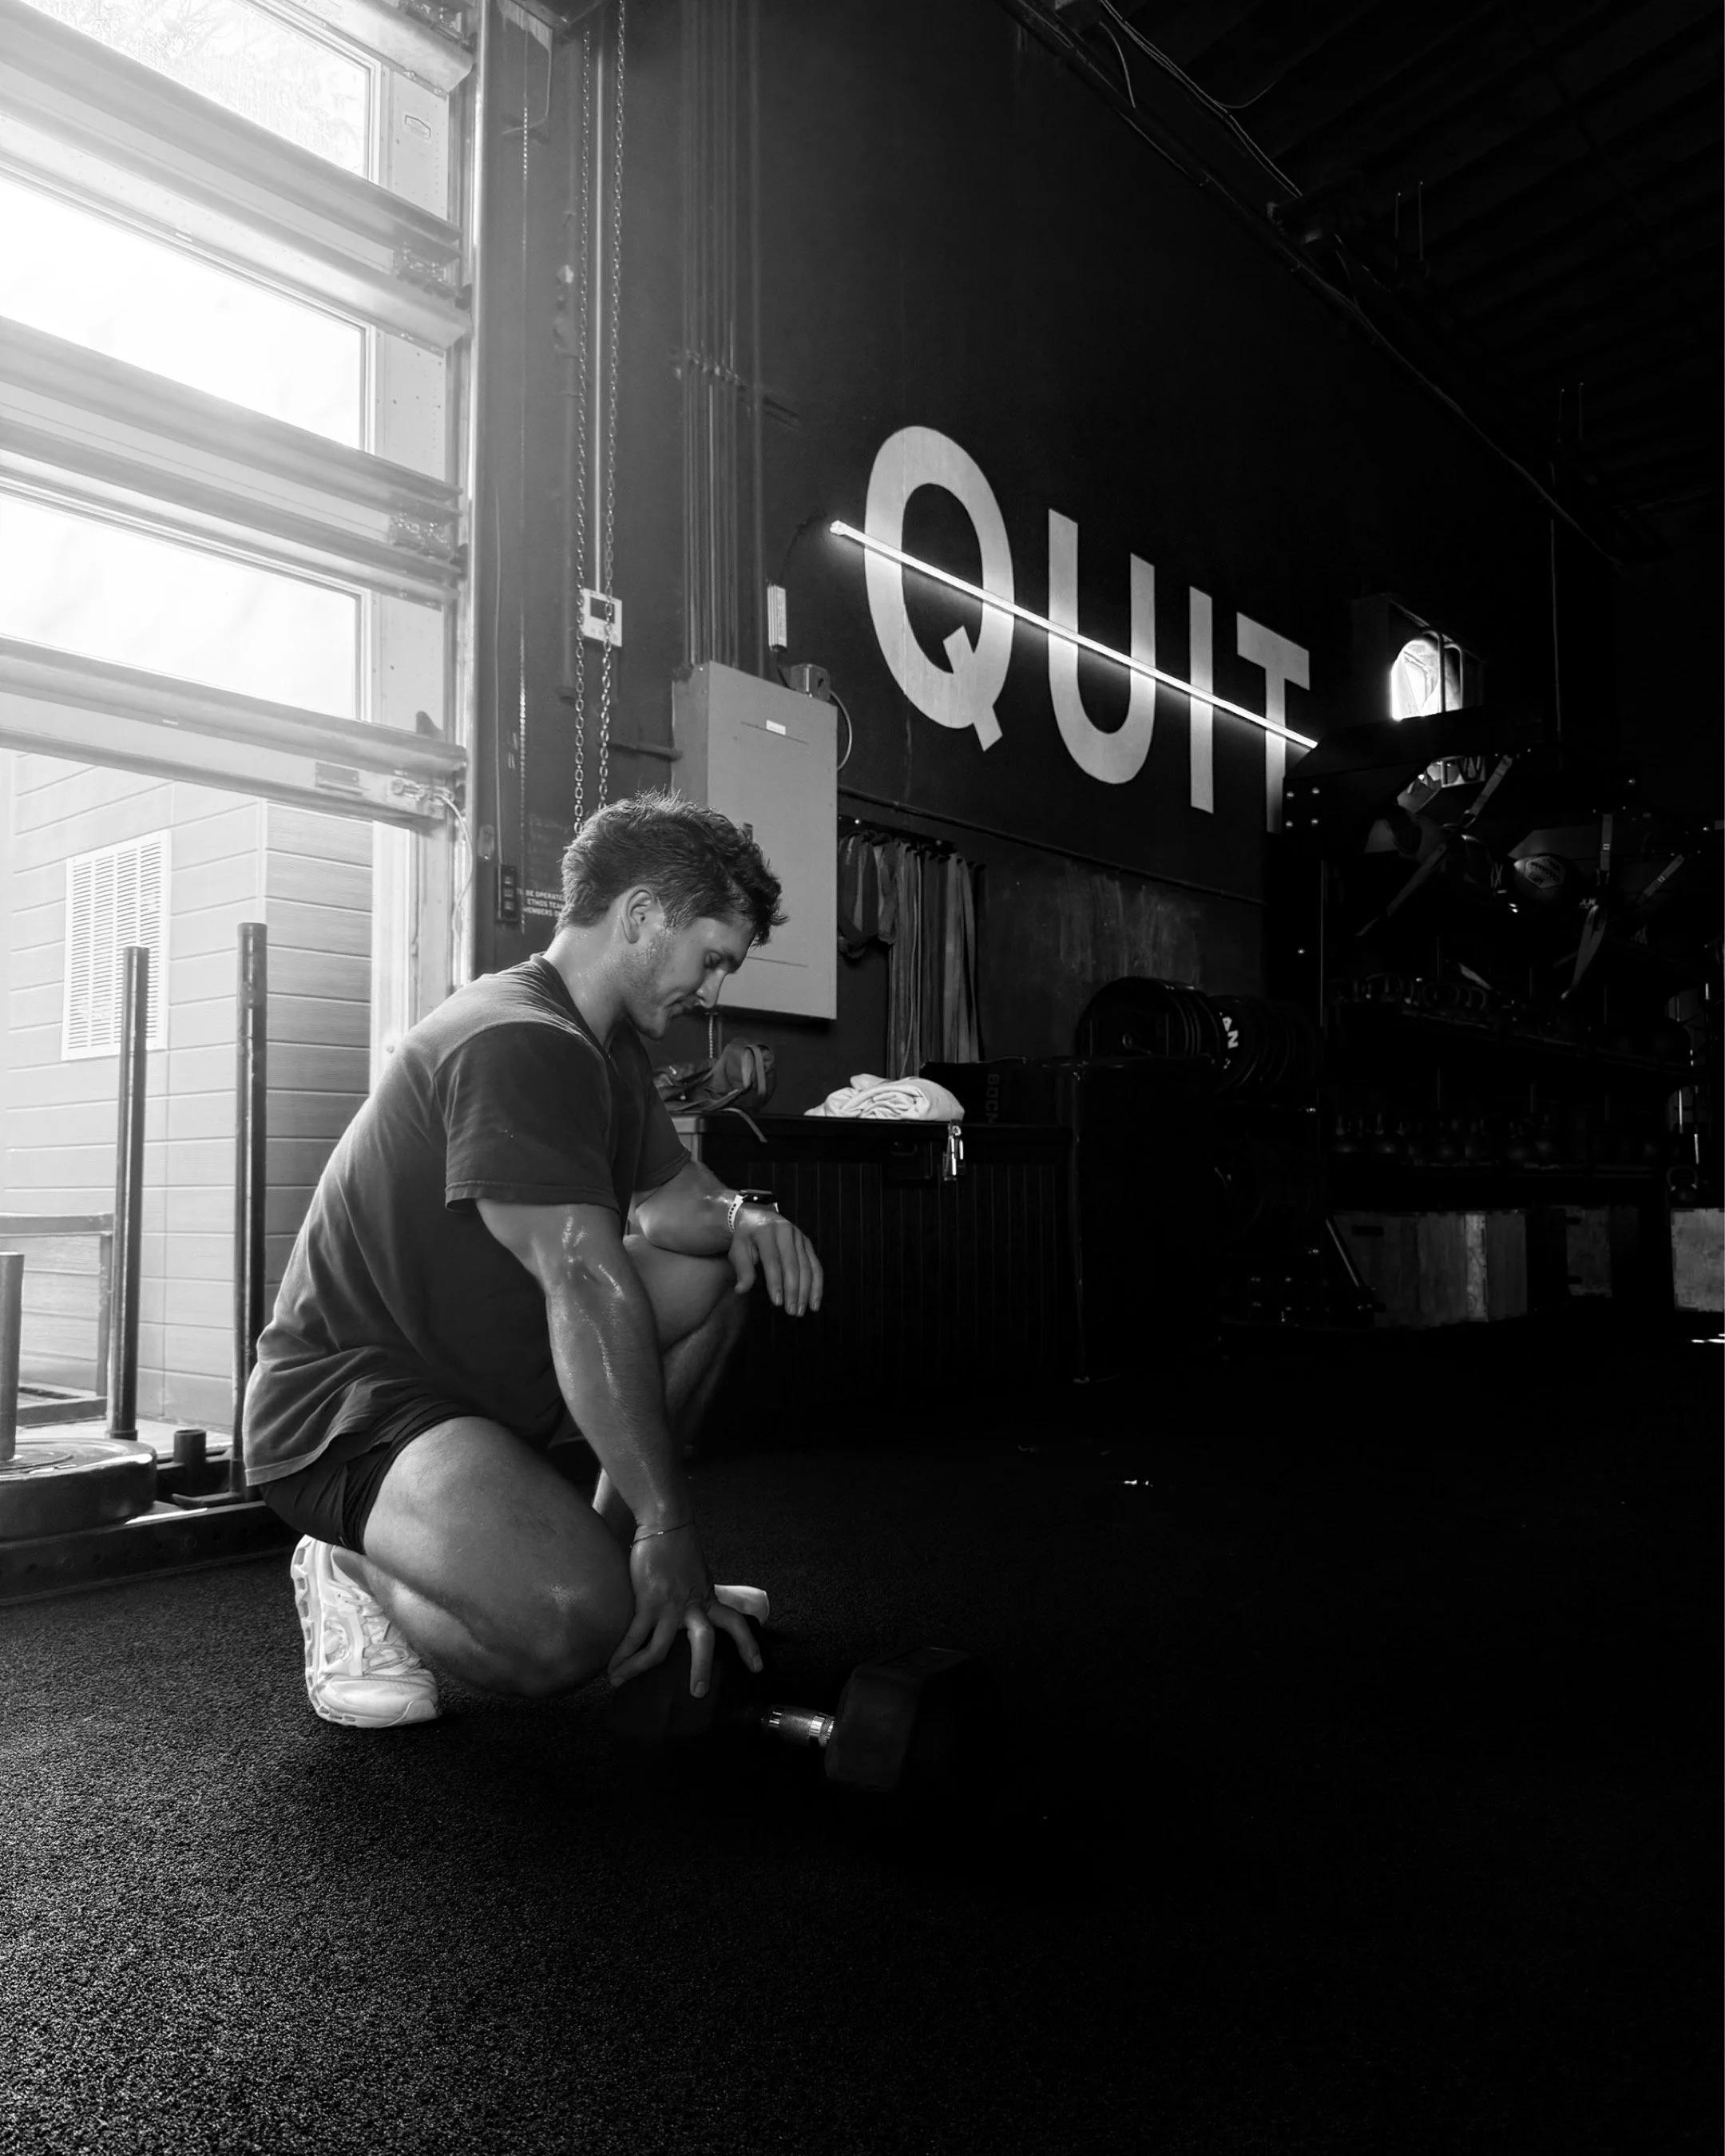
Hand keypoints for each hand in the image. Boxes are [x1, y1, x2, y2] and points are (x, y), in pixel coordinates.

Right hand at [607, 1526, 765, 1695]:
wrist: (665, 1524)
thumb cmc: (678, 1549)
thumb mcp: (697, 1576)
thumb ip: (696, 1597)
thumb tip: (690, 1614)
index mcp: (707, 1599)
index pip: (735, 1624)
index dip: (748, 1646)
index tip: (757, 1668)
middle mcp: (692, 1605)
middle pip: (705, 1641)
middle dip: (702, 1668)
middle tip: (699, 1692)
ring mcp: (670, 1604)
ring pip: (660, 1648)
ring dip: (640, 1669)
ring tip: (620, 1683)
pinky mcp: (647, 1600)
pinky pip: (634, 1635)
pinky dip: (622, 1653)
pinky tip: (611, 1666)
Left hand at [728, 1208, 823, 1315]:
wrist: (758, 1217)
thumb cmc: (746, 1238)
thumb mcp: (737, 1249)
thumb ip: (741, 1268)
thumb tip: (741, 1289)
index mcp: (766, 1231)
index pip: (772, 1260)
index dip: (775, 1282)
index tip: (777, 1302)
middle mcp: (786, 1231)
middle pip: (792, 1265)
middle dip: (794, 1290)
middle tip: (792, 1311)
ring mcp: (799, 1236)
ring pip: (807, 1266)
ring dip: (806, 1291)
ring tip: (801, 1310)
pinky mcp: (807, 1243)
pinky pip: (816, 1265)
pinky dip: (817, 1285)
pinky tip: (814, 1302)